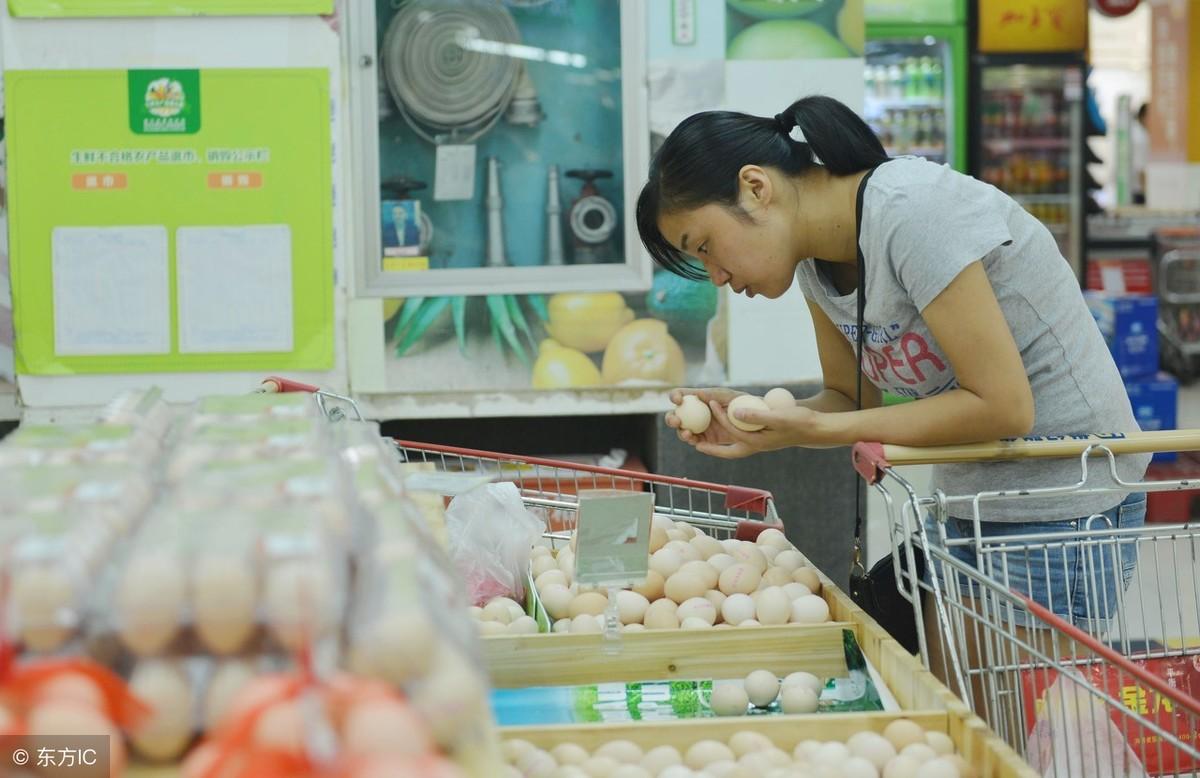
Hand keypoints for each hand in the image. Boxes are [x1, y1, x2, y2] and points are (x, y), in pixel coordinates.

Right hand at [666, 387, 744, 451]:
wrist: (754, 421)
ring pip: (682, 431)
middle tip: (677, 421)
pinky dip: (693, 442)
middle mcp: (693, 413)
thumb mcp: (729, 396)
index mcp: (695, 398)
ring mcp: (698, 427)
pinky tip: (695, 441)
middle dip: (671, 419)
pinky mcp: (706, 440)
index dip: (674, 397)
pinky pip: (695, 441)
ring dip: (681, 433)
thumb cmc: (741, 403)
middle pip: (675, 416)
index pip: (679, 396)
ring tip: (687, 433)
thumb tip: (697, 393)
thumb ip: (714, 394)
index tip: (678, 400)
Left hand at [681, 397, 830, 459]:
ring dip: (712, 438)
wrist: (814, 429)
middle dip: (706, 444)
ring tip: (696, 430)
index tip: (710, 404)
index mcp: (756, 443)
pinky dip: (725, 429)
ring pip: (727, 442)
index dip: (719, 418)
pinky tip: (719, 420)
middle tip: (689, 437)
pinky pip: (736, 436)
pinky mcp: (757, 437)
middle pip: (723, 448)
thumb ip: (757, 416)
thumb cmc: (799, 422)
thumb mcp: (778, 417)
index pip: (731, 432)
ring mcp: (755, 442)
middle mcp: (752, 445)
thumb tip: (735, 412)